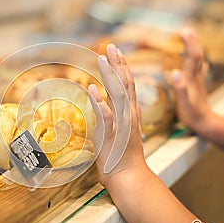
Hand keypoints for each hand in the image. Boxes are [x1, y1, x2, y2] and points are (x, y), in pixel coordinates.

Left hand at [89, 44, 145, 186]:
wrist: (128, 176)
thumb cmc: (121, 153)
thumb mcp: (117, 127)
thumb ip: (111, 111)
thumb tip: (101, 96)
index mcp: (130, 112)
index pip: (127, 84)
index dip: (121, 66)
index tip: (115, 51)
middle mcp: (128, 115)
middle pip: (125, 85)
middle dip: (118, 64)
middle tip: (111, 46)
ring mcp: (121, 125)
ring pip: (118, 96)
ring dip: (110, 77)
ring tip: (102, 60)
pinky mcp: (112, 136)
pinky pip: (107, 118)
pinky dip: (101, 103)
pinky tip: (93, 90)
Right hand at [171, 29, 215, 133]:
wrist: (205, 123)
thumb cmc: (192, 114)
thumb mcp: (183, 101)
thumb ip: (179, 87)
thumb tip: (173, 71)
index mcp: (190, 79)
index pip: (191, 57)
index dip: (188, 44)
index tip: (183, 32)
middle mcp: (195, 78)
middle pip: (196, 56)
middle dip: (191, 43)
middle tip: (186, 31)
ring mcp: (198, 82)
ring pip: (198, 62)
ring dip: (194, 50)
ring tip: (190, 41)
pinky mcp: (198, 87)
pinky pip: (198, 70)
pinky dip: (196, 62)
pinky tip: (197, 62)